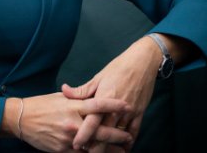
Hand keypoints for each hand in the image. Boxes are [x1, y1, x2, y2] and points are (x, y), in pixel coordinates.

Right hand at [2, 92, 132, 151]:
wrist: (21, 119)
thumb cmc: (42, 105)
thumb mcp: (60, 98)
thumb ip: (78, 99)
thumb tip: (94, 97)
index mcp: (72, 106)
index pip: (97, 104)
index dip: (113, 105)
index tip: (127, 105)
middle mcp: (72, 122)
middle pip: (100, 129)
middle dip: (117, 134)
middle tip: (128, 136)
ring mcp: (68, 137)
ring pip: (94, 145)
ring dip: (109, 149)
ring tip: (122, 150)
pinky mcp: (63, 149)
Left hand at [61, 36, 162, 150]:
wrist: (143, 62)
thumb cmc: (118, 68)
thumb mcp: (98, 77)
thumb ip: (82, 90)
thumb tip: (64, 90)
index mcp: (103, 98)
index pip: (92, 121)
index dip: (83, 135)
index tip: (75, 145)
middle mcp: (117, 108)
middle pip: (105, 133)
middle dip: (96, 147)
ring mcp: (130, 111)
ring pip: (119, 135)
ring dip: (111, 146)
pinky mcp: (140, 112)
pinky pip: (134, 131)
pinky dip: (129, 142)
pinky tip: (123, 149)